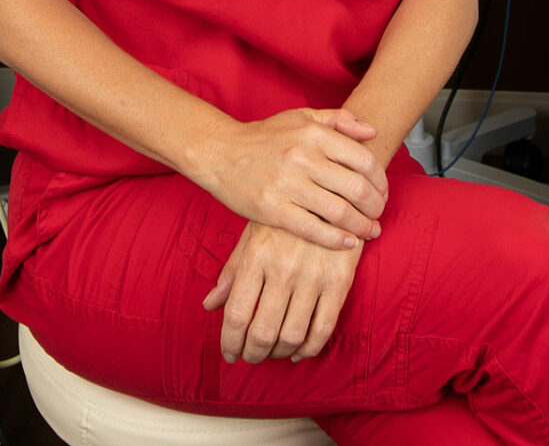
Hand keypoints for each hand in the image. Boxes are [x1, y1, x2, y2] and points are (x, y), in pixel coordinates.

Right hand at [201, 107, 388, 248]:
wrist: (220, 153)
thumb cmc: (265, 136)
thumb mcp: (302, 117)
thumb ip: (339, 120)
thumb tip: (373, 130)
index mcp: (315, 134)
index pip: (364, 160)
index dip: (381, 180)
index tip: (383, 192)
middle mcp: (304, 158)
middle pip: (356, 188)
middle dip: (376, 206)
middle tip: (379, 215)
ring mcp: (287, 185)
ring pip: (338, 212)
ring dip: (361, 226)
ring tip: (370, 231)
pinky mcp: (272, 210)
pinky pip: (313, 229)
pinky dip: (335, 239)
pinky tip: (347, 243)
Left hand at [202, 221, 362, 363]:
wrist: (334, 192)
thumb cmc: (286, 218)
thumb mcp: (253, 235)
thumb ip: (232, 271)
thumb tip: (209, 305)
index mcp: (257, 256)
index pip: (236, 314)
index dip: (230, 342)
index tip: (230, 353)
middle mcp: (283, 268)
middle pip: (262, 331)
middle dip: (253, 353)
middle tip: (251, 356)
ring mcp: (313, 275)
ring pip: (292, 335)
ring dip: (279, 353)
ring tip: (274, 352)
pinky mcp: (340, 280)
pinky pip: (323, 328)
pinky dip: (309, 348)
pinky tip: (299, 350)